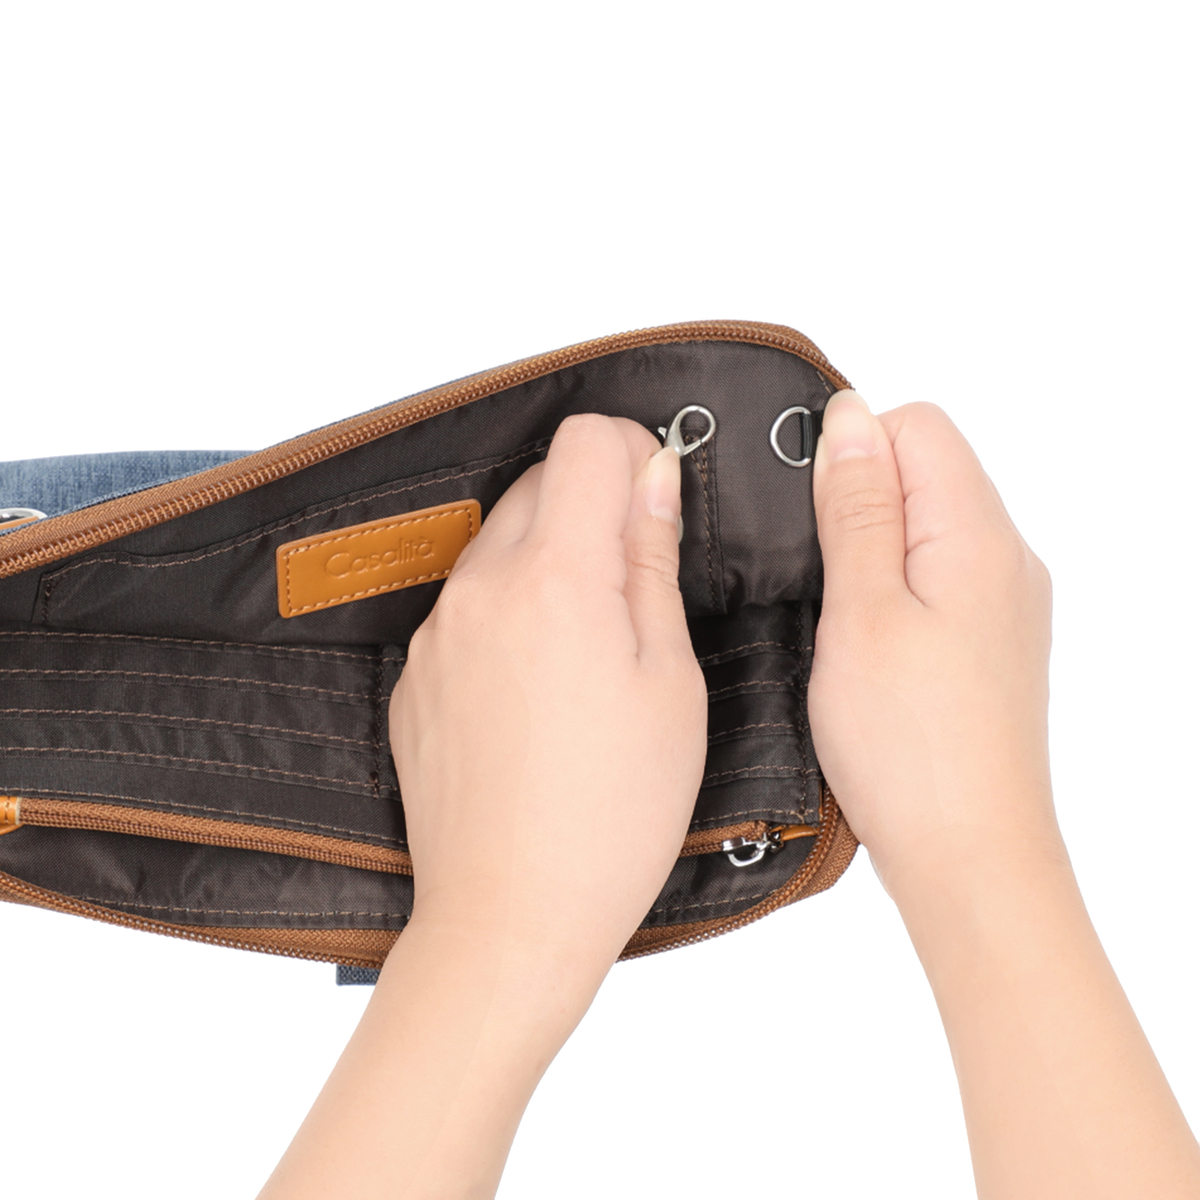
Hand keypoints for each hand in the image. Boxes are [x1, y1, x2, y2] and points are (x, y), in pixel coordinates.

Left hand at [259, 414, 706, 1199]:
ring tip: (588, 652)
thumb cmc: (611, 816)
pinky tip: (538, 692)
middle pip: (538, 483)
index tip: (656, 494)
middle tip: (636, 586)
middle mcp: (479, 590)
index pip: (582, 443)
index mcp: (555, 580)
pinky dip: (507, 615)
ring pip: (498, 544)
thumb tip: (653, 476)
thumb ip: (652, 562)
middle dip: (593, 505)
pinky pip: (466, 607)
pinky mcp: (413, 676)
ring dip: (548, 562)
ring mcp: (436, 634)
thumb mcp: (669, 682)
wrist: (510, 917)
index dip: (630, 452)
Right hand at [807, 392, 1199, 1198]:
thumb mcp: (861, 611)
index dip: (850, 450)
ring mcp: (1004, 606)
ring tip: (833, 617)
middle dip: (857, 500)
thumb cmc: (910, 746)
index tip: (806, 515)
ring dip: (871, 550)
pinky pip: (937, 580)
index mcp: (978, 536)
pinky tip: (863, 647)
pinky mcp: (990, 646)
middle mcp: (1006, 560)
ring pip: (926, 529)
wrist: (970, 856)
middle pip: (925, 471)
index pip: (916, 426)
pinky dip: (893, 591)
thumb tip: (849, 417)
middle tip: (813, 574)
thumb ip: (858, 507)